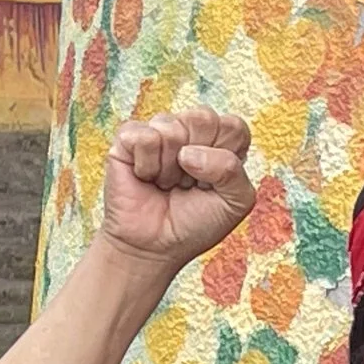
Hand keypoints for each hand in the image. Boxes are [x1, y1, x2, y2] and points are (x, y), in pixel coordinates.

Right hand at [101, 107, 256, 269]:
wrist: (155, 247)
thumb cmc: (196, 223)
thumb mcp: (236, 202)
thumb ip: (232, 171)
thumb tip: (189, 152)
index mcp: (221, 142)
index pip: (233, 125)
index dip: (226, 154)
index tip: (215, 181)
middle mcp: (190, 131)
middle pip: (203, 117)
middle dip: (198, 157)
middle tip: (189, 181)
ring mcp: (159, 132)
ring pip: (172, 127)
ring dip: (171, 168)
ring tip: (167, 183)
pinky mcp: (128, 138)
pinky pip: (143, 137)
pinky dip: (147, 165)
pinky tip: (146, 177)